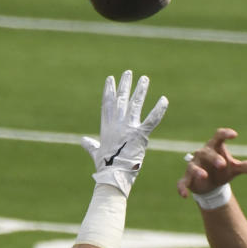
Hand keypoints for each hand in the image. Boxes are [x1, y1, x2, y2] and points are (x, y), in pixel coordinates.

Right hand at [81, 70, 167, 196]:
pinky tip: (164, 99)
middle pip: (121, 99)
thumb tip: (82, 141)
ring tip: (144, 79)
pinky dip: (158, 109)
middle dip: (125, 85)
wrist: (113, 174)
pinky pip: (152, 119)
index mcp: (106, 126)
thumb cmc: (105, 166)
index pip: (107, 104)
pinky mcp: (141, 134)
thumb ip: (90, 145)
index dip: (109, 90)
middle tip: (128, 72)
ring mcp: (129, 128)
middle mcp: (117, 124)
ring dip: (140, 90)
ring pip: (135, 104)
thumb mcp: (96, 153)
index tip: (110, 79)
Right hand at [176, 127, 246, 197]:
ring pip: (193, 166)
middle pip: (207, 152)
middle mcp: (203, 154)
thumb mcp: (236, 168)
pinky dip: (182, 188)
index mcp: (215, 147)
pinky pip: (182, 182)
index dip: (225, 134)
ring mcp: (194, 166)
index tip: (234, 135)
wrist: (210, 184)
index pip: (219, 136)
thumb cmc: (223, 170)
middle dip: (214, 158)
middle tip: (222, 164)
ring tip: (204, 176)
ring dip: (198, 171)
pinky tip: (184, 196)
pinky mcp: (188, 179)